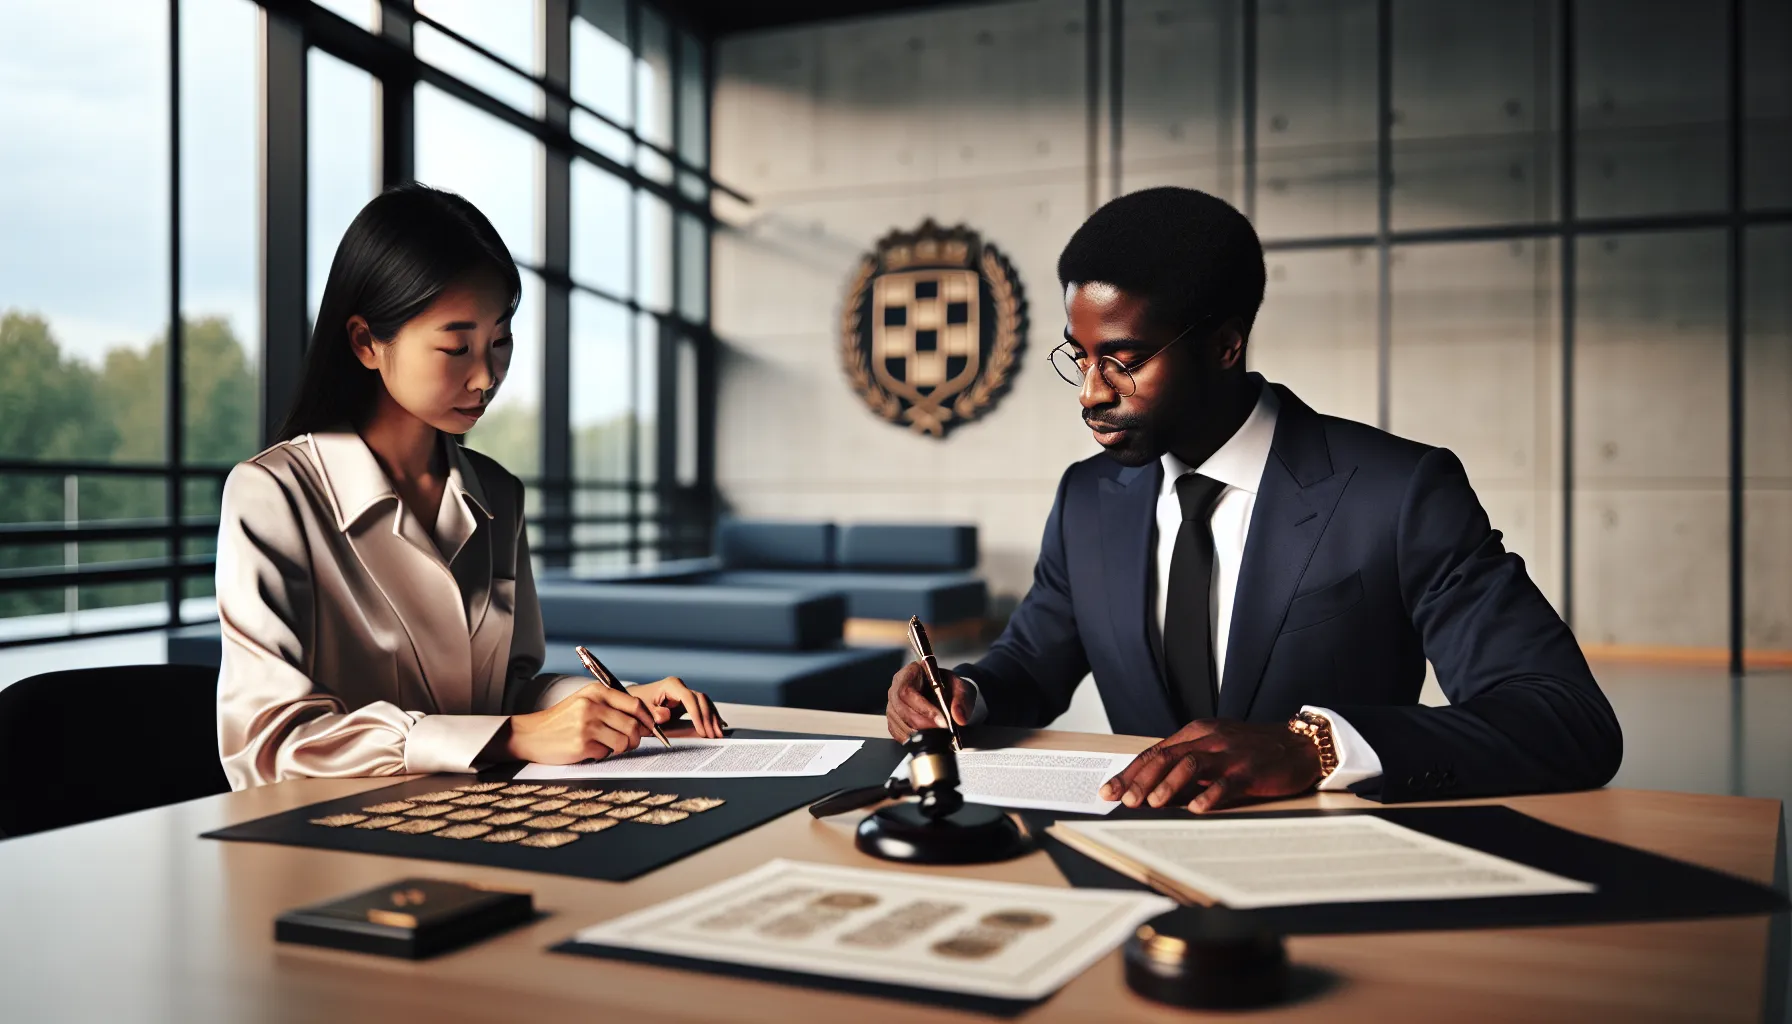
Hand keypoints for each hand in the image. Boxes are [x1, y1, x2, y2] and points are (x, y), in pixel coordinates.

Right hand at [501, 681, 662, 763]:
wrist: (531, 734)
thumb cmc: (562, 720)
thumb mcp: (586, 702)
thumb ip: (613, 707)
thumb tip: (648, 721)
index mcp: (596, 692)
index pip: (636, 704)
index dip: (648, 719)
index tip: (651, 729)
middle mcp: (593, 706)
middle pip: (633, 726)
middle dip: (635, 739)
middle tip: (627, 743)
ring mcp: (587, 725)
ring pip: (624, 742)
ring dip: (620, 749)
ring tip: (607, 746)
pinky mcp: (582, 744)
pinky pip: (607, 754)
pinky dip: (602, 755)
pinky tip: (589, 750)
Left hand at [626, 676, 725, 737]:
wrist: (635, 700)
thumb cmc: (639, 705)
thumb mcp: (642, 710)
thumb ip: (653, 713)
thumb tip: (666, 715)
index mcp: (671, 685)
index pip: (690, 698)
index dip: (697, 715)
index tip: (702, 730)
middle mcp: (681, 686)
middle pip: (701, 700)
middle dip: (708, 718)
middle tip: (713, 735)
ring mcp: (686, 692)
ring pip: (706, 703)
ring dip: (713, 718)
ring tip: (718, 734)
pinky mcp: (688, 700)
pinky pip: (703, 707)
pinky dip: (710, 717)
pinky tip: (717, 726)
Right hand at [885, 661, 973, 741]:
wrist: (947, 696)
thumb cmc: (950, 688)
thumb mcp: (961, 688)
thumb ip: (962, 700)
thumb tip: (959, 718)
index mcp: (910, 673)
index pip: (907, 690)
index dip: (922, 708)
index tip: (942, 720)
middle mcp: (896, 687)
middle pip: (900, 708)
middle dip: (921, 723)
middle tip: (940, 729)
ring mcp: (892, 704)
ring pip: (897, 722)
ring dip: (917, 732)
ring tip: (936, 734)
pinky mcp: (893, 718)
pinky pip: (896, 731)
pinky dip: (910, 739)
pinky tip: (925, 738)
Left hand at [1098, 719, 1322, 812]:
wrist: (1299, 746)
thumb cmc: (1253, 751)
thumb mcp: (1216, 749)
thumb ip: (1187, 763)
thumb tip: (1153, 789)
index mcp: (1197, 733)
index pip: (1155, 752)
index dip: (1129, 772)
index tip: (1109, 791)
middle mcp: (1209, 739)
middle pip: (1166, 757)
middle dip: (1141, 780)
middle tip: (1124, 801)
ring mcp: (1229, 754)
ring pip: (1190, 765)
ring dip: (1168, 785)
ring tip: (1152, 804)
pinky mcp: (1250, 770)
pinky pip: (1225, 783)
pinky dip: (1209, 796)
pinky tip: (1196, 809)